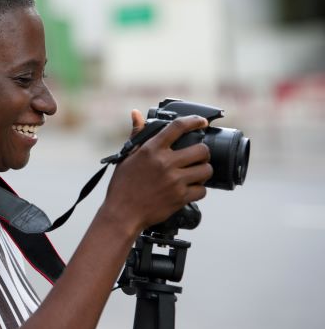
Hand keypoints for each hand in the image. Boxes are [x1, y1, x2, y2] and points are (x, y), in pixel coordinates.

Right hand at [103, 114, 212, 232]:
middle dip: (203, 151)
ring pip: (206, 170)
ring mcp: (174, 181)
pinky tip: (190, 189)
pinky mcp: (180, 198)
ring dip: (203, 170)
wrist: (122, 214)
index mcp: (151, 150)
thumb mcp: (126, 157)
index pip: (178, 127)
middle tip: (197, 156)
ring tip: (196, 173)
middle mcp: (165, 163)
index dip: (194, 121)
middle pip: (201, 149)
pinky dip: (198, 190)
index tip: (202, 122)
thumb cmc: (122, 186)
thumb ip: (136, 135)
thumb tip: (136, 114)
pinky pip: (202, 190)